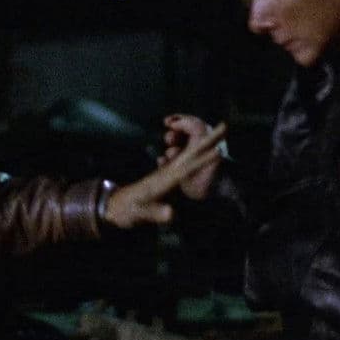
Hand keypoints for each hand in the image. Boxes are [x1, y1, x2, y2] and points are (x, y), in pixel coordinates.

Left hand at [104, 123, 226, 228]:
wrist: (114, 206)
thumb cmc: (127, 210)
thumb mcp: (140, 214)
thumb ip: (156, 213)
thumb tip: (172, 213)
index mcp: (162, 180)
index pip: (186, 169)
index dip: (202, 161)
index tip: (218, 151)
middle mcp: (166, 173)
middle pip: (190, 154)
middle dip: (207, 141)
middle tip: (225, 125)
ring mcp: (166, 173)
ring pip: (188, 155)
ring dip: (204, 143)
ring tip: (220, 132)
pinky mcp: (165, 176)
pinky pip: (185, 162)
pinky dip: (196, 154)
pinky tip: (203, 149)